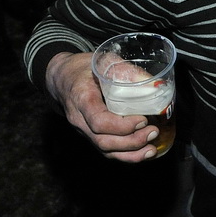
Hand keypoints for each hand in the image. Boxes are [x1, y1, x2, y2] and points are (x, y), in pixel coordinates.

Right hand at [45, 52, 161, 161]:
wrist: (62, 77)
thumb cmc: (82, 68)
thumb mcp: (102, 60)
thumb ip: (124, 69)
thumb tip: (154, 82)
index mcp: (81, 98)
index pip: (98, 121)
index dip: (121, 126)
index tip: (142, 120)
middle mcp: (79, 119)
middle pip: (103, 140)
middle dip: (131, 141)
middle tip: (153, 132)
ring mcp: (83, 130)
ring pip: (104, 150)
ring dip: (130, 153)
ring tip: (152, 149)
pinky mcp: (90, 135)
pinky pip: (106, 150)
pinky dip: (125, 156)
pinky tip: (143, 153)